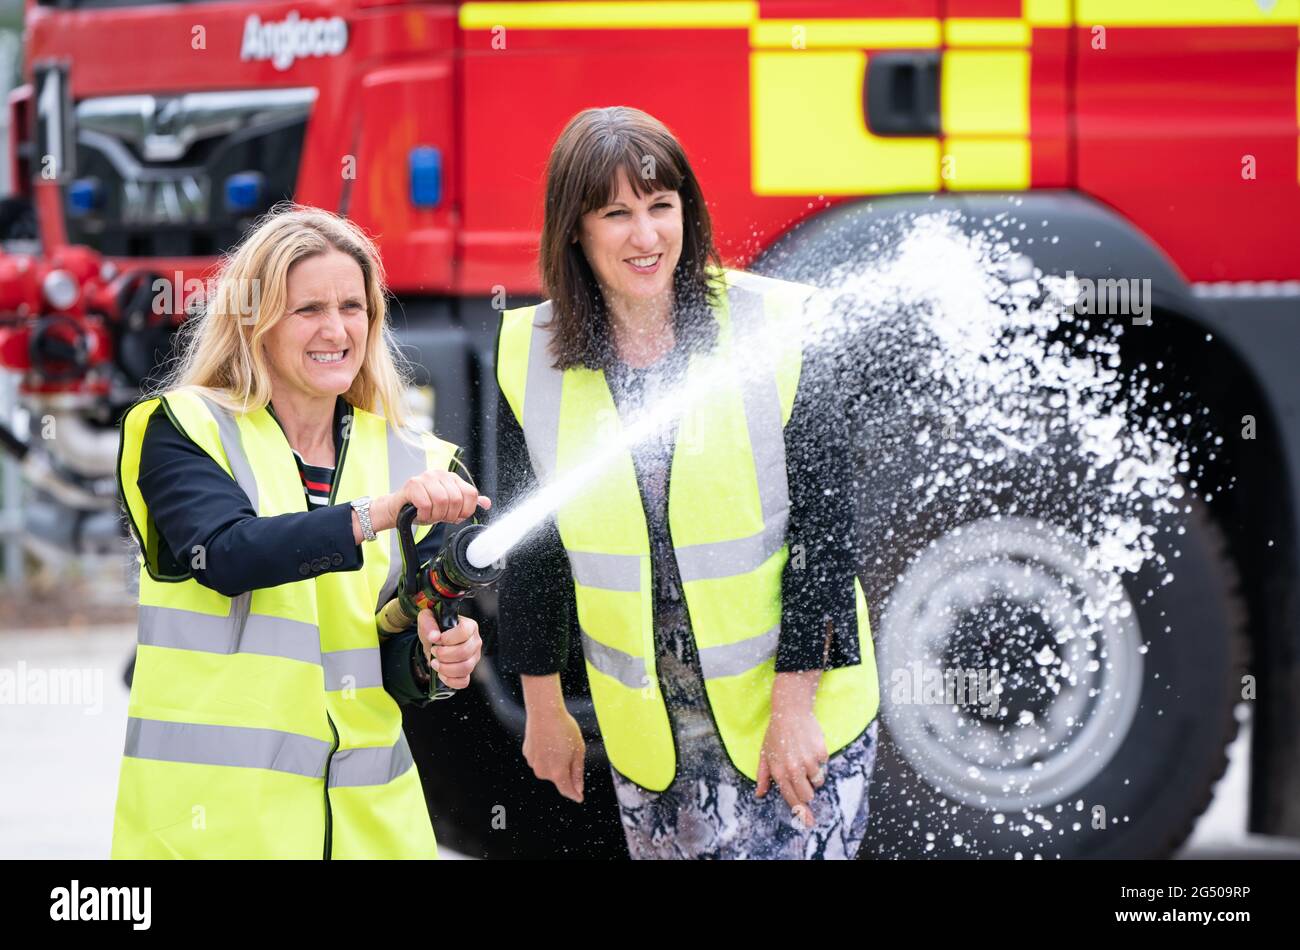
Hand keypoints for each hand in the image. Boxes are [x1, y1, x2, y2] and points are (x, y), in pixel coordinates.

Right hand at [374, 469, 490, 530]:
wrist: (398, 510)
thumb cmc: (423, 507)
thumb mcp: (448, 507)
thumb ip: (466, 503)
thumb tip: (487, 503)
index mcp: (452, 478)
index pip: (471, 493)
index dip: (465, 510)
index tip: (456, 516)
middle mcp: (440, 474)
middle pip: (456, 499)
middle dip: (449, 515)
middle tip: (439, 517)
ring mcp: (426, 477)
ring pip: (442, 501)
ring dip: (436, 515)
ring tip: (430, 515)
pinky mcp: (413, 484)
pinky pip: (425, 504)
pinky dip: (424, 514)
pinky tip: (420, 513)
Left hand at [417, 609, 480, 689]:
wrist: (434, 641)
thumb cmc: (435, 628)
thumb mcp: (427, 619)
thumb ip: (429, 623)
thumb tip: (434, 636)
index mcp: (469, 626)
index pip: (464, 631)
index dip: (448, 638)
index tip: (437, 639)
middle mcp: (475, 642)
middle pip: (464, 652)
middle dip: (444, 654)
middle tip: (434, 651)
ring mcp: (473, 658)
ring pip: (465, 668)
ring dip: (445, 668)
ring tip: (435, 662)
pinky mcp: (469, 671)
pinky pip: (464, 681)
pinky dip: (450, 680)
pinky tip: (441, 674)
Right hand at [521, 676, 585, 802]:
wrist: (544, 712)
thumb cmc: (564, 728)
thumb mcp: (578, 750)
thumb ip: (578, 772)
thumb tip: (578, 789)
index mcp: (558, 773)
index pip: (567, 791)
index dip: (575, 795)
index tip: (579, 797)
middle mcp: (543, 772)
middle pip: (558, 778)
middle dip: (566, 770)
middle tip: (571, 750)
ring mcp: (533, 763)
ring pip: (548, 768)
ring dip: (555, 761)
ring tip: (559, 742)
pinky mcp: (527, 754)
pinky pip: (540, 759)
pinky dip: (546, 754)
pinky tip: (549, 740)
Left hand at [755, 671, 826, 828]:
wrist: (791, 711)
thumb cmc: (776, 733)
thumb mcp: (764, 754)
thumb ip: (763, 776)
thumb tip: (759, 794)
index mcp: (779, 772)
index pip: (792, 798)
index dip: (801, 812)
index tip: (808, 822)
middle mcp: (794, 769)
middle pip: (808, 795)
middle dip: (807, 790)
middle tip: (802, 777)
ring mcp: (808, 761)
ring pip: (818, 780)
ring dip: (813, 774)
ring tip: (804, 756)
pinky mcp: (820, 752)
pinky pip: (824, 764)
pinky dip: (819, 758)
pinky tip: (810, 746)